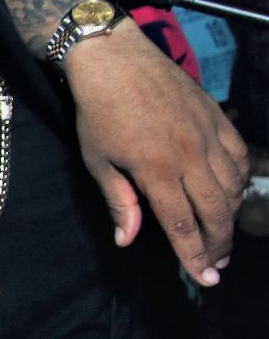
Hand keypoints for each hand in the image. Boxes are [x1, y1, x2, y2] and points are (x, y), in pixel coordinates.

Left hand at [64, 24, 247, 285]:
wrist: (115, 60)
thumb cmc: (98, 113)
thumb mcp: (98, 161)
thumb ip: (120, 201)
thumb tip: (128, 241)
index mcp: (157, 169)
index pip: (183, 224)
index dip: (194, 255)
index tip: (205, 278)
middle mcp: (190, 155)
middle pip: (215, 211)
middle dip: (219, 244)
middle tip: (217, 265)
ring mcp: (209, 135)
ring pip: (233, 186)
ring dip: (231, 216)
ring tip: (224, 238)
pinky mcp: (218, 118)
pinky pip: (239, 157)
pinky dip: (240, 181)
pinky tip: (233, 195)